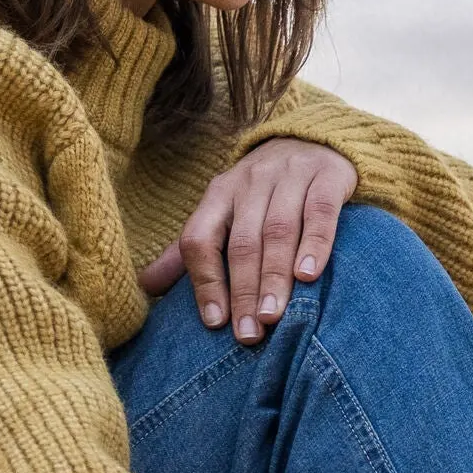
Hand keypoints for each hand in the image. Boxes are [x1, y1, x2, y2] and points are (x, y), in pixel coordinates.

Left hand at [138, 138, 357, 341]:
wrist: (315, 139)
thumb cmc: (265, 192)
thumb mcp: (224, 212)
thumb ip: (191, 251)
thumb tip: (145, 287)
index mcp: (219, 193)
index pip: (200, 238)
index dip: (204, 281)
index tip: (215, 323)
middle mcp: (250, 181)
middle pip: (241, 241)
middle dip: (242, 291)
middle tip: (248, 333)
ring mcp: (290, 176)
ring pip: (278, 230)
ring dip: (274, 277)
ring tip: (272, 316)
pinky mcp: (327, 175)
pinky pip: (320, 212)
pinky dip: (315, 245)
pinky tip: (309, 275)